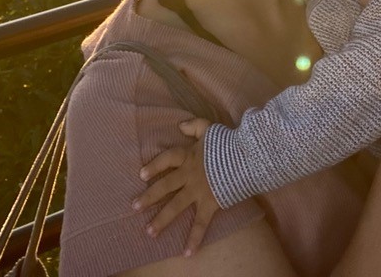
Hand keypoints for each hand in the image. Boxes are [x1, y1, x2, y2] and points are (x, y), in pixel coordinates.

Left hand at [134, 118, 218, 255]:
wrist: (246, 156)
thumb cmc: (228, 141)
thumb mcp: (209, 127)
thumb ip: (194, 126)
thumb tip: (180, 126)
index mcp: (188, 156)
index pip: (166, 160)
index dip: (154, 166)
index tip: (142, 175)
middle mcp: (189, 175)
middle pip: (165, 186)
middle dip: (149, 197)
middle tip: (134, 206)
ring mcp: (198, 191)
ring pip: (176, 206)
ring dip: (162, 220)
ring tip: (149, 232)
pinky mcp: (210, 204)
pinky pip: (200, 223)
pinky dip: (194, 239)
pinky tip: (187, 253)